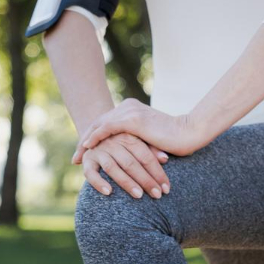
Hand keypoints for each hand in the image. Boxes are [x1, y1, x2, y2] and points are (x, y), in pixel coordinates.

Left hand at [74, 98, 203, 159]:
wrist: (188, 132)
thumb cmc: (174, 138)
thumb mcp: (149, 135)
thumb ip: (137, 136)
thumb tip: (127, 149)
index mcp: (133, 108)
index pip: (107, 122)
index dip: (94, 137)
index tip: (85, 152)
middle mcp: (129, 106)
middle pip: (100, 123)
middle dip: (86, 140)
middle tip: (76, 156)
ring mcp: (130, 111)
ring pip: (100, 125)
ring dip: (87, 141)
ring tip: (78, 155)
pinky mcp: (132, 120)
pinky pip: (106, 129)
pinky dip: (95, 138)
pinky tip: (87, 147)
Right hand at [77, 132, 170, 199]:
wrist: (96, 134)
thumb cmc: (124, 142)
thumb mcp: (137, 140)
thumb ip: (151, 149)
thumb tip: (165, 159)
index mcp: (128, 136)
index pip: (145, 156)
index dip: (157, 172)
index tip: (167, 188)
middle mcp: (112, 142)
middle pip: (131, 163)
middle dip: (146, 180)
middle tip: (157, 195)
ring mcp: (99, 151)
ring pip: (113, 168)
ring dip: (126, 182)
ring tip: (139, 196)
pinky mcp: (87, 160)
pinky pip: (90, 173)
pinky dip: (99, 182)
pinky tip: (109, 192)